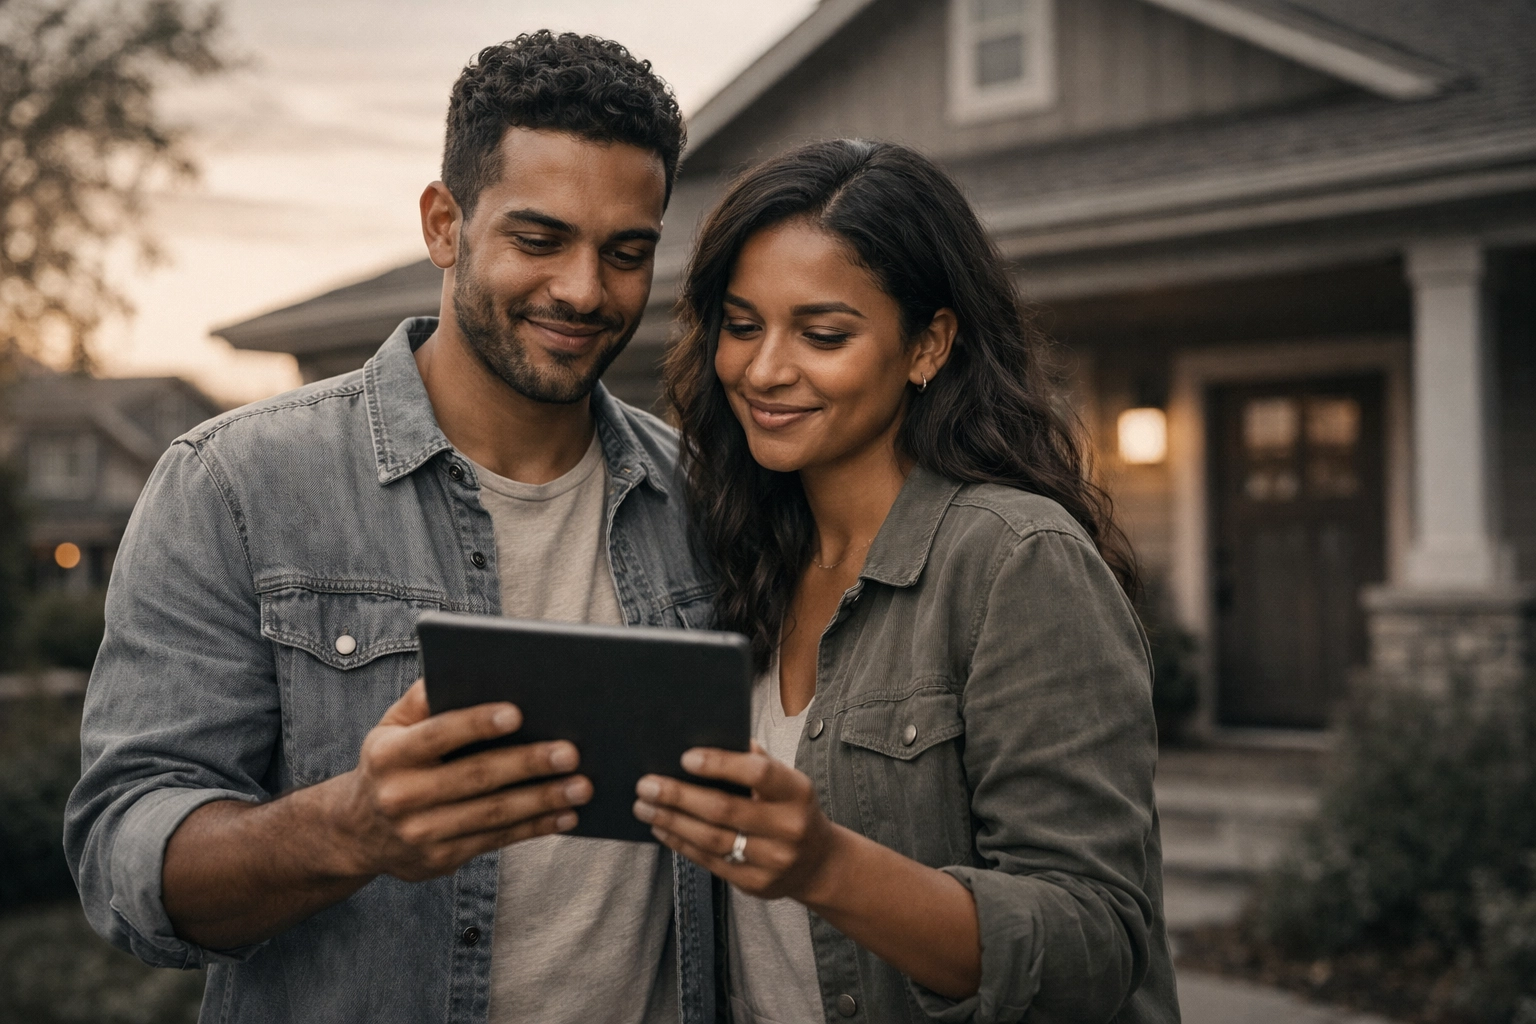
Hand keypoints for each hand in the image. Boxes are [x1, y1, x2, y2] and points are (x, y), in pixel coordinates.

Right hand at [323, 679, 591, 881]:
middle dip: (528, 764)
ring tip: (582, 787)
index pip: (437, 735)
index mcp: (389, 755)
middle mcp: (401, 796)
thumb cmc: (391, 762)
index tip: (518, 712)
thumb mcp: (391, 727)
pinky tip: (566, 816)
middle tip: (571, 752)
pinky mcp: (442, 859)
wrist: (357, 833)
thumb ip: (422, 699)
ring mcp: (421, 833)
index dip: (476, 723)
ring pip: (493, 814)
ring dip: (543, 800)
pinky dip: (535, 827)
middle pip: (475, 777)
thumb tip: (461, 666)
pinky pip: (497, 840)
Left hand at [633, 742, 841, 901]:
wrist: (818, 863)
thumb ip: (756, 762)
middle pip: (724, 810)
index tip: (685, 758)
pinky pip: (710, 861)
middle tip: (646, 784)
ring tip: (644, 806)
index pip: (757, 773)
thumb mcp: (787, 782)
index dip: (720, 764)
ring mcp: (772, 860)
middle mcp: (788, 827)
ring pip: (711, 839)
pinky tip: (662, 828)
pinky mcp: (755, 884)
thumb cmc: (791, 809)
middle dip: (678, 796)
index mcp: (797, 792)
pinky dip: (681, 843)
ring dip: (671, 821)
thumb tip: (708, 739)